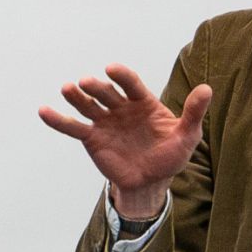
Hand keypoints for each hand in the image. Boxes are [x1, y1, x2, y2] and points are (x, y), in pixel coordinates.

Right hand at [38, 64, 211, 224]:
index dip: (121, 76)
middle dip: (97, 87)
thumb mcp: (187, 135)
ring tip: (67, 88)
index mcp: (142, 102)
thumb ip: (194, 113)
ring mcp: (105, 122)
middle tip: (87, 82)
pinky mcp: (92, 139)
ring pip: (88, 106)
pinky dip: (58, 120)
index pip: (131, 84)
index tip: (112, 69)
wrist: (151, 182)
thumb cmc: (171, 155)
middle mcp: (121, 107)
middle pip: (106, 93)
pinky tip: (43, 111)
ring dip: (77, 97)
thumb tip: (207, 89)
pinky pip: (73, 128)